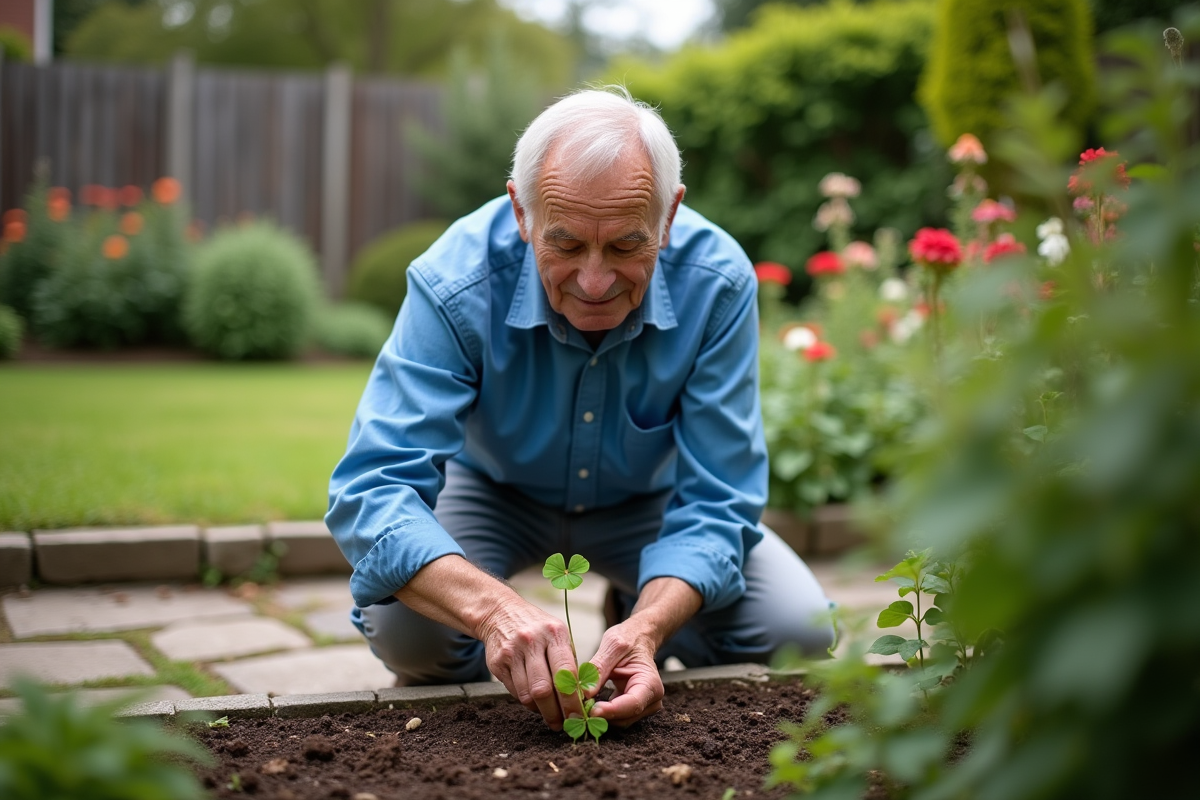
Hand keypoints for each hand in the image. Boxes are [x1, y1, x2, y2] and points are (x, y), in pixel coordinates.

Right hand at [477, 598, 583, 729]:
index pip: (566, 673)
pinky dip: (527, 702)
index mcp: (554, 633)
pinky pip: (515, 692)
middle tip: (564, 724)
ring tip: (551, 717)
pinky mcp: (497, 663)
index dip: (573, 699)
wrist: (500, 613)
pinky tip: (536, 704)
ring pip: (528, 694)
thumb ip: (568, 661)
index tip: (579, 715)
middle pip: (544, 689)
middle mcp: (532, 641)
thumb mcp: (557, 634)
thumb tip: (581, 696)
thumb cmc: (537, 628)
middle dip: (556, 712)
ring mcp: (512, 652)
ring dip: (541, 711)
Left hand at [587, 576, 701, 726]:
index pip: (632, 704)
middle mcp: (651, 700)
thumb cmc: (628, 639)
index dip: (612, 711)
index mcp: (650, 683)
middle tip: (578, 708)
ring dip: (600, 715)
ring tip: (582, 703)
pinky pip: (615, 717)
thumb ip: (599, 669)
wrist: (637, 639)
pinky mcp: (631, 709)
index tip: (591, 711)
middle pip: (624, 717)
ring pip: (618, 721)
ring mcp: (643, 707)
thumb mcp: (612, 647)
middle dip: (602, 715)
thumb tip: (584, 693)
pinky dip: (602, 712)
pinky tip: (589, 703)